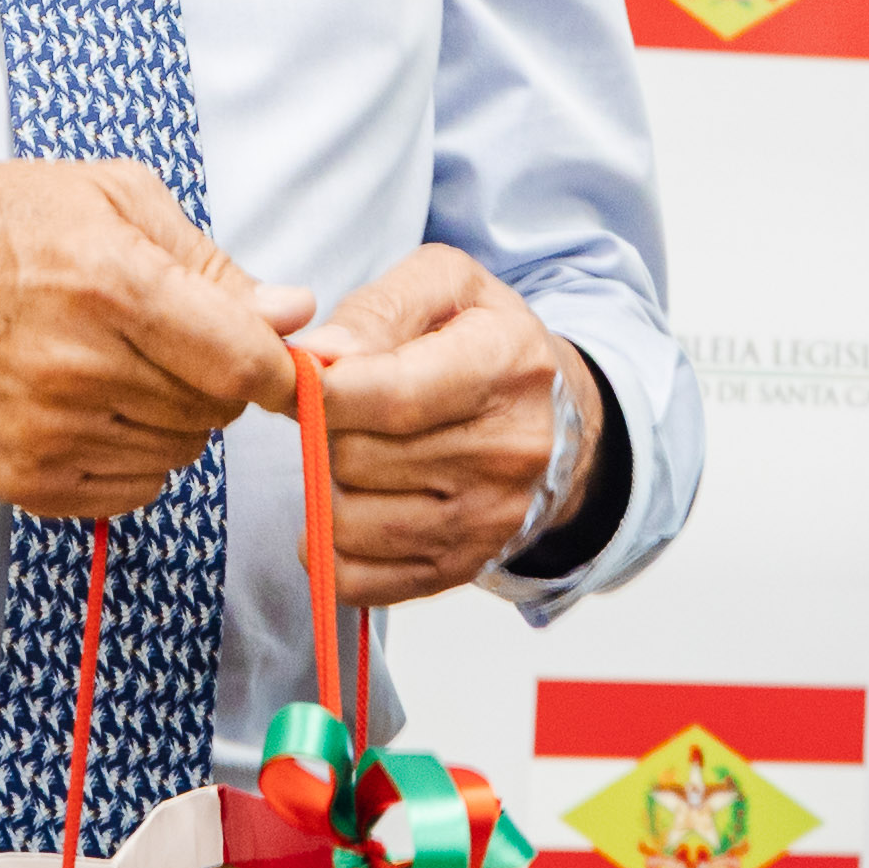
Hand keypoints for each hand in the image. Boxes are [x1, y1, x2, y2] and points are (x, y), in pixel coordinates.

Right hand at [0, 161, 310, 517]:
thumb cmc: (1, 224)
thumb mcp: (114, 198)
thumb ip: (214, 263)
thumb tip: (294, 313)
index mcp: (112, 287)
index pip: (243, 366)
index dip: (277, 367)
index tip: (273, 355)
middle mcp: (78, 370)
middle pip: (216, 413)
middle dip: (214, 380)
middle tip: (165, 338)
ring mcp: (45, 434)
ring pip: (180, 453)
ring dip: (173, 417)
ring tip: (117, 364)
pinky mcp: (21, 479)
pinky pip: (134, 489)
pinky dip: (134, 454)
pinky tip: (92, 405)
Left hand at [305, 247, 606, 607]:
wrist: (565, 421)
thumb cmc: (490, 343)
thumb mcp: (448, 289)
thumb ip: (377, 310)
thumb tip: (318, 357)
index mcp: (506, 365)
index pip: (391, 395)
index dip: (321, 390)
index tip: (303, 378)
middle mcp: (508, 451)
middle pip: (356, 458)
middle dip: (326, 432)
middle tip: (345, 413)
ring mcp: (488, 519)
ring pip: (346, 522)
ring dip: (327, 487)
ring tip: (356, 455)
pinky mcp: (462, 568)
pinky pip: (356, 579)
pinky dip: (330, 548)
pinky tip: (351, 507)